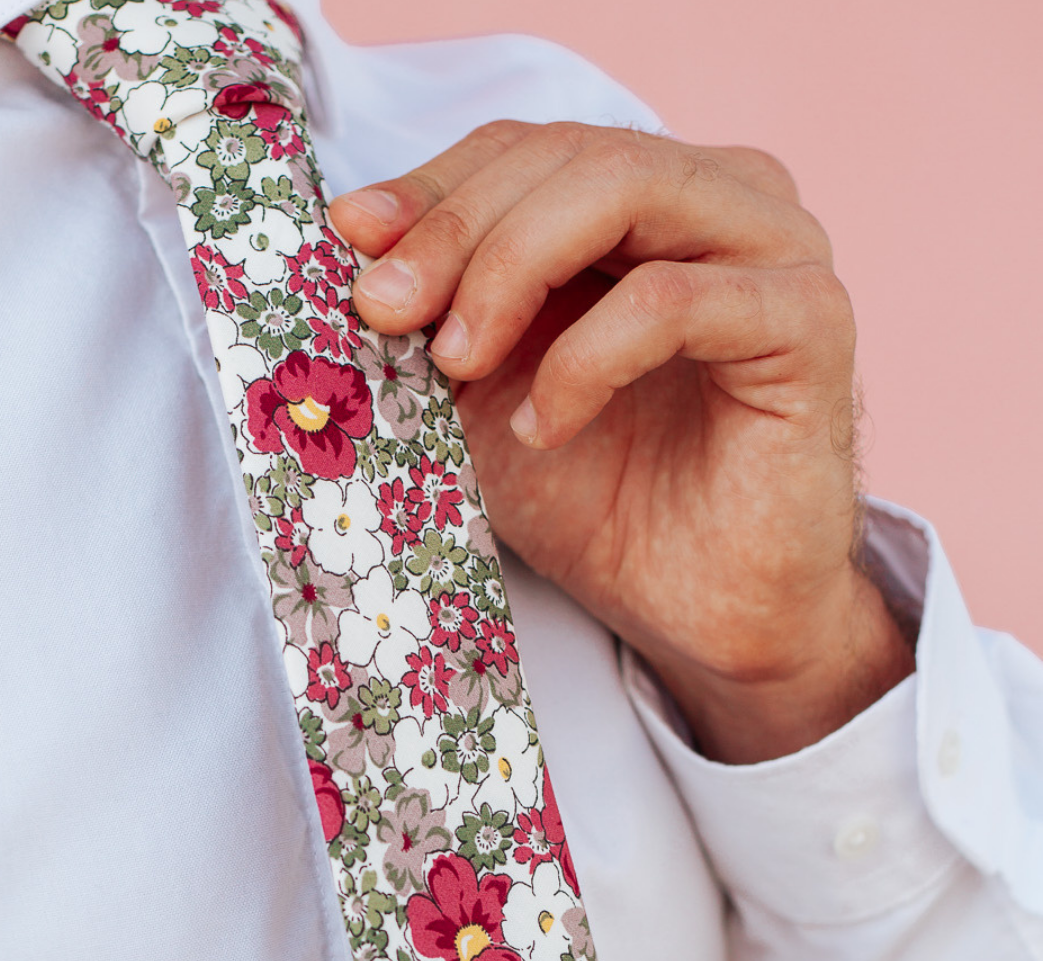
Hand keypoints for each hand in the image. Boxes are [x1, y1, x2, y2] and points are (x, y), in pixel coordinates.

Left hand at [331, 122, 913, 763]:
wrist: (699, 616)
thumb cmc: (604, 503)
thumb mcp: (484, 399)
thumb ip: (436, 318)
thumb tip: (351, 247)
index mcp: (651, 200)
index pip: (529, 146)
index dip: (433, 186)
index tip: (350, 244)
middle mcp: (724, 199)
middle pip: (570, 153)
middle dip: (457, 229)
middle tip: (383, 311)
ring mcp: (776, 249)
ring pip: (625, 187)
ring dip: (512, 267)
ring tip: (456, 363)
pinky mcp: (809, 321)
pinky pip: (676, 299)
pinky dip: (586, 358)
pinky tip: (544, 426)